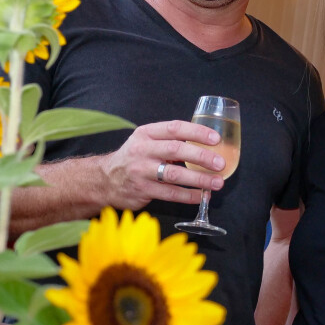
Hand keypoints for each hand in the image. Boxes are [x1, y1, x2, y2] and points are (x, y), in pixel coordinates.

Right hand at [98, 120, 225, 209]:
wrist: (104, 180)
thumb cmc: (134, 158)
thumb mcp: (145, 141)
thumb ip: (169, 140)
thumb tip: (204, 145)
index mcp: (146, 134)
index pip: (174, 128)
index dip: (196, 132)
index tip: (215, 139)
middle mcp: (142, 150)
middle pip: (176, 150)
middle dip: (201, 157)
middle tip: (220, 163)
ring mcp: (141, 171)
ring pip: (174, 175)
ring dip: (199, 180)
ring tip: (217, 183)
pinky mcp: (142, 190)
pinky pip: (170, 194)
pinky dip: (188, 196)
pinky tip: (201, 196)